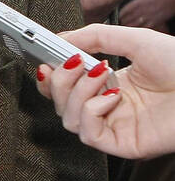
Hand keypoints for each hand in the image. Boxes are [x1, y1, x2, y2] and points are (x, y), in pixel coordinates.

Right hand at [35, 23, 174, 158]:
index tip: (44, 58)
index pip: (66, 86)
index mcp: (110, 85)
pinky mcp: (123, 145)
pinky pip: (88, 135)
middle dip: (60, 80)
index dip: (51, 75)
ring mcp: (116, 127)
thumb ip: (94, 36)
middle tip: (74, 63)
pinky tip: (111, 97)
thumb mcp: (135, 39)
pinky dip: (91, 112)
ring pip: (69, 119)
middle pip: (60, 104)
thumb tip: (61, 39)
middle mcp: (109, 108)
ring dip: (77, 93)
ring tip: (102, 75)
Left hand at [119, 0, 174, 29]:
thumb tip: (132, 6)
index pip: (124, 12)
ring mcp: (150, 17)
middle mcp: (143, 11)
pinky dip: (140, 30)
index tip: (117, 17)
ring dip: (129, 27)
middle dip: (122, 22)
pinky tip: (138, 30)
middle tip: (120, 24)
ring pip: (134, 26)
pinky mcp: (157, 22)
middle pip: (127, 20)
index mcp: (139, 2)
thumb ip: (138, 0)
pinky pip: (145, 29)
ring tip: (126, 28)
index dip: (119, 16)